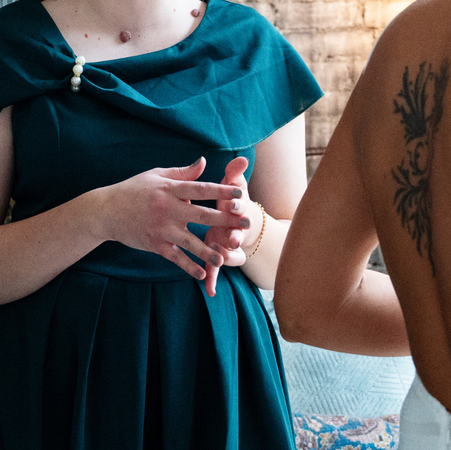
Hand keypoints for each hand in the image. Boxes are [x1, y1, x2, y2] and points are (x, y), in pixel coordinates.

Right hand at [99, 158, 247, 294]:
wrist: (105, 211)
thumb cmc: (133, 190)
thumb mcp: (156, 175)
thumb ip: (182, 173)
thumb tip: (204, 162)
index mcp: (170, 189)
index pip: (201, 189)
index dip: (221, 191)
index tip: (240, 193)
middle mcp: (167, 209)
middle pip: (202, 215)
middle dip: (226, 220)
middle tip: (245, 224)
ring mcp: (161, 229)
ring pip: (190, 241)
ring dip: (208, 251)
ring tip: (225, 258)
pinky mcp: (154, 244)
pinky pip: (174, 257)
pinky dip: (188, 266)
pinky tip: (202, 274)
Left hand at [203, 157, 256, 283]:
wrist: (241, 222)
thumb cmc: (232, 201)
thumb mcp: (234, 186)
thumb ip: (235, 174)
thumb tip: (242, 158)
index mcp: (236, 212)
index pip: (238, 207)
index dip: (237, 205)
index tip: (234, 203)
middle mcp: (235, 230)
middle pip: (237, 233)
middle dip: (235, 236)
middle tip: (233, 239)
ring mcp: (227, 246)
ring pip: (229, 255)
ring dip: (226, 259)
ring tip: (220, 264)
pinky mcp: (220, 258)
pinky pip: (215, 271)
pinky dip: (212, 280)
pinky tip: (208, 291)